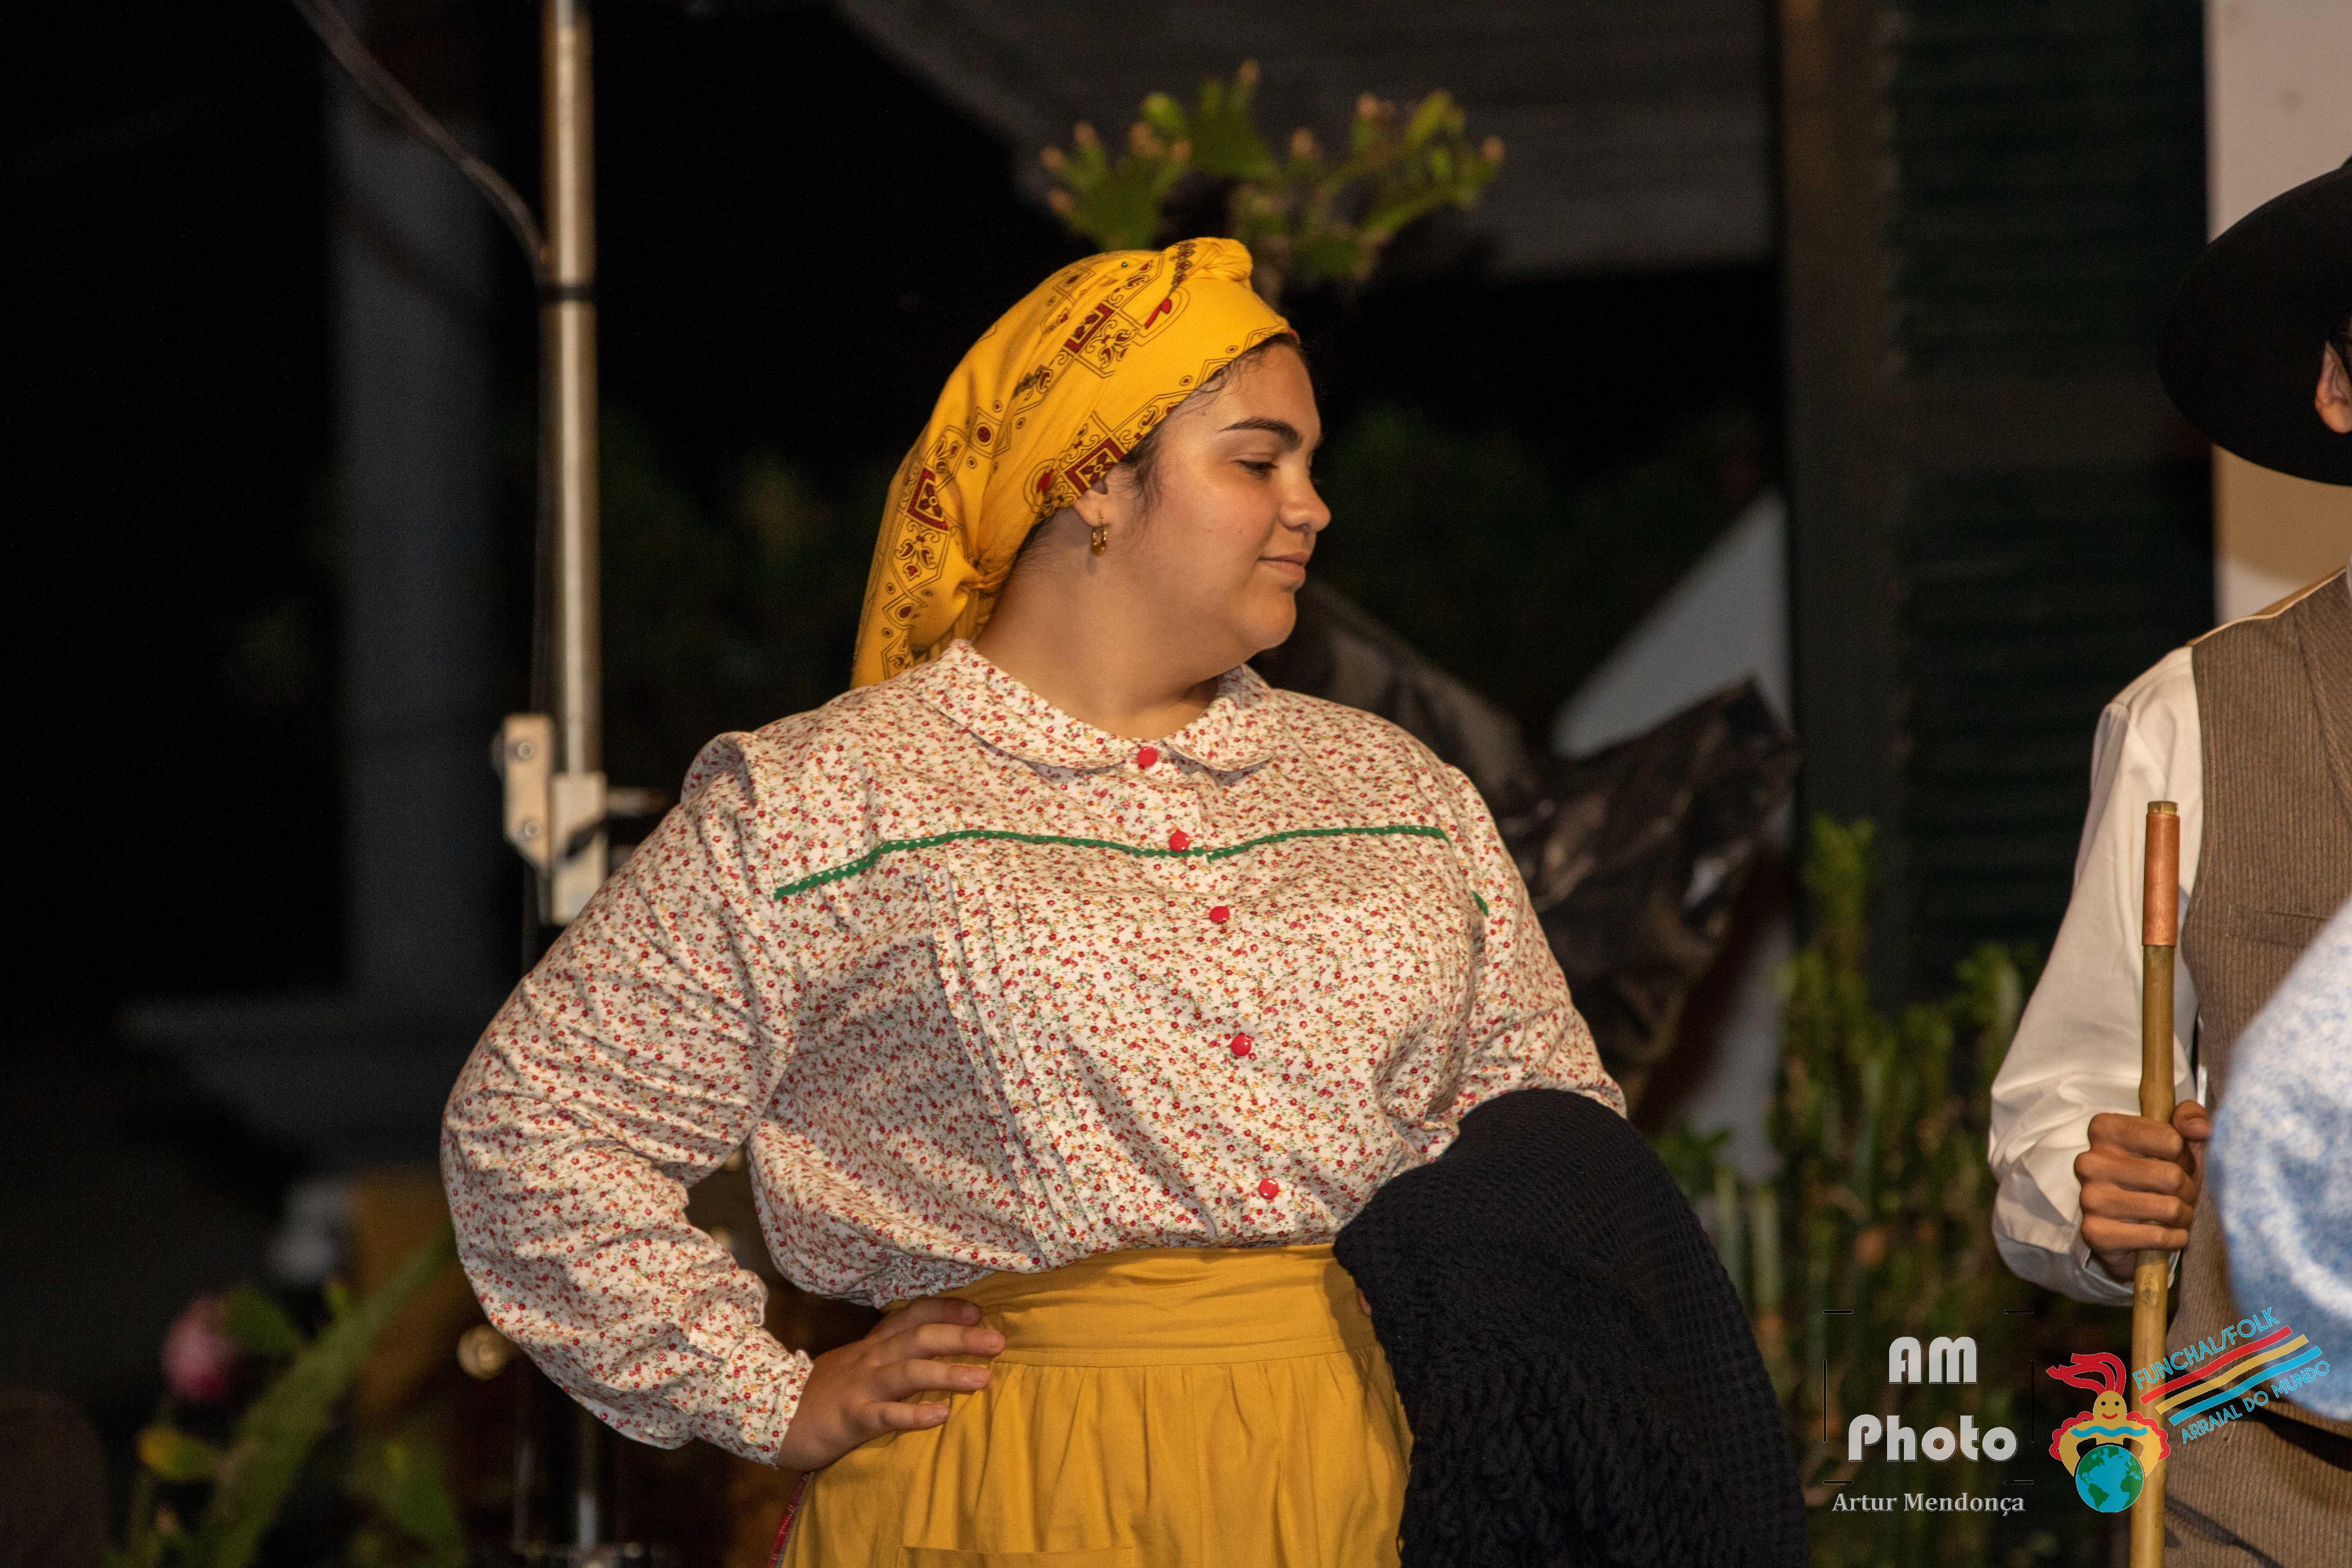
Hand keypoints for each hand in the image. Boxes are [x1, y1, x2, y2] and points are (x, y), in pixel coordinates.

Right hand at [774, 1297, 1004, 1471]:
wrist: (770, 1416)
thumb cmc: (820, 1394)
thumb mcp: (854, 1365)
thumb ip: (886, 1354)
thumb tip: (928, 1347)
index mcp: (871, 1346)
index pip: (911, 1316)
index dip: (945, 1309)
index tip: (979, 1308)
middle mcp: (870, 1360)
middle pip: (919, 1338)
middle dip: (960, 1336)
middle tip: (998, 1341)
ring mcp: (860, 1387)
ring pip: (908, 1372)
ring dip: (947, 1373)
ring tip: (982, 1378)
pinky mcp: (850, 1418)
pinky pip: (885, 1415)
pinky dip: (914, 1414)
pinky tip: (940, 1416)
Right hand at [2075, 1100, 2209, 1281]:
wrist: (2131, 1226)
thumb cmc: (2159, 1178)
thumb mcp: (2178, 1142)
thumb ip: (2189, 1117)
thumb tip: (2201, 1129)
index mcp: (2104, 1129)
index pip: (2171, 1139)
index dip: (2184, 1157)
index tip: (2175, 1163)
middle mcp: (2089, 1161)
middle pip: (2171, 1176)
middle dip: (2187, 1190)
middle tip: (2180, 1195)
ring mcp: (2089, 1198)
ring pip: (2168, 1208)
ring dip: (2182, 1216)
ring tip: (2174, 1215)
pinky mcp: (2095, 1233)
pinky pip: (2156, 1237)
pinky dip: (2173, 1238)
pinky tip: (2167, 1234)